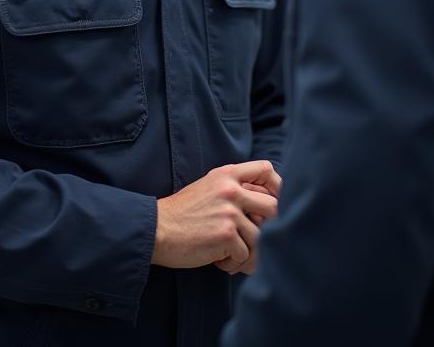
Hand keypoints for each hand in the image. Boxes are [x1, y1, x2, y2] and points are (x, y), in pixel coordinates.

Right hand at [151, 161, 280, 272]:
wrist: (156, 229)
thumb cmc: (182, 213)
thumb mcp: (208, 188)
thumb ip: (234, 189)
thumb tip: (266, 206)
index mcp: (227, 174)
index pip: (266, 170)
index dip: (277, 187)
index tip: (272, 204)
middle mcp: (231, 189)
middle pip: (274, 206)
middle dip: (268, 228)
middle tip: (252, 240)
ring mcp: (230, 211)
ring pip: (261, 238)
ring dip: (247, 252)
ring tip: (228, 254)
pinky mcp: (226, 234)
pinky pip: (245, 255)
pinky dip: (233, 263)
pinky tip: (217, 259)